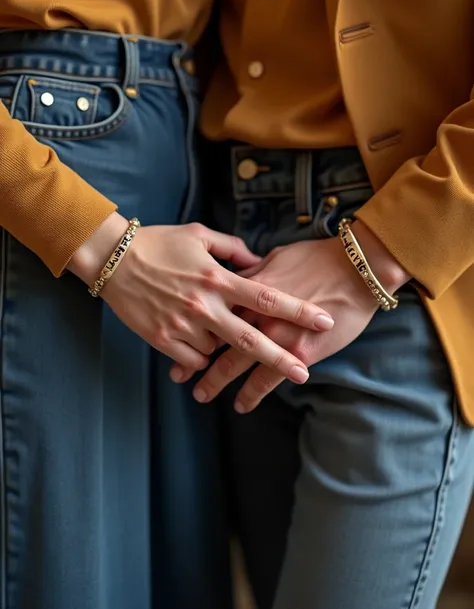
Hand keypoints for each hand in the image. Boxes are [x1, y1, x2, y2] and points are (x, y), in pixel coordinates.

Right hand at [68, 212, 333, 379]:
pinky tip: (199, 344)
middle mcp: (205, 305)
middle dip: (280, 358)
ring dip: (227, 350)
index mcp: (218, 278)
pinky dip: (201, 356)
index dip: (298, 310)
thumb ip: (233, 249)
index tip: (324, 320)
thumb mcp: (199, 235)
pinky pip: (193, 359)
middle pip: (250, 338)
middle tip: (303, 373)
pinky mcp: (163, 340)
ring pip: (219, 351)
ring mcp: (183, 325)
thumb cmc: (159, 243)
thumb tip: (258, 262)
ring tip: (223, 338)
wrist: (113, 259)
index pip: (267, 297)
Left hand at [178, 221, 408, 411]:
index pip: (213, 309)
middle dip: (194, 360)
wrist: (357, 269)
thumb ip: (253, 271)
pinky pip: (268, 379)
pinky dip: (252, 394)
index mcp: (249, 287)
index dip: (194, 325)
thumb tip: (240, 275)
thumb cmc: (320, 258)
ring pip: (235, 363)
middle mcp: (255, 312)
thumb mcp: (278, 256)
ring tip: (201, 394)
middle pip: (216, 339)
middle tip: (179, 376)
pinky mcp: (298, 352)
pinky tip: (241, 404)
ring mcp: (275, 334)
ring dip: (216, 381)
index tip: (177, 335)